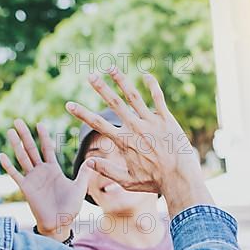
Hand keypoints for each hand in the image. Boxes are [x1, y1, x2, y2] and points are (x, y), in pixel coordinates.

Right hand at [0, 119, 92, 239]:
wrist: (60, 224)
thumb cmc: (70, 208)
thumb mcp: (80, 187)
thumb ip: (84, 173)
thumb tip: (93, 158)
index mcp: (53, 170)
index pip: (47, 149)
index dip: (43, 136)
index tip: (39, 124)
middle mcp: (41, 172)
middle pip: (31, 149)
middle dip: (25, 135)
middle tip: (18, 120)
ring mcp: (32, 179)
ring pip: (22, 158)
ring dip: (16, 144)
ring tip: (10, 131)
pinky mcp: (26, 188)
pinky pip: (15, 175)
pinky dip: (8, 166)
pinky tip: (1, 155)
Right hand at [66, 68, 213, 217]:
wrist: (180, 178)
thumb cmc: (154, 182)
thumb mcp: (127, 181)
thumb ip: (107, 170)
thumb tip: (88, 163)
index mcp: (124, 141)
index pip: (98, 124)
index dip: (82, 114)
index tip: (69, 105)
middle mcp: (136, 128)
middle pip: (115, 103)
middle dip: (101, 88)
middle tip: (90, 75)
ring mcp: (152, 121)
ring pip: (134, 96)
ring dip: (121, 81)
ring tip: (111, 67)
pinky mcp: (167, 119)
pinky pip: (158, 98)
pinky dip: (152, 86)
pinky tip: (146, 75)